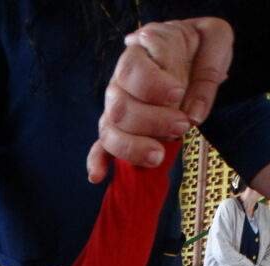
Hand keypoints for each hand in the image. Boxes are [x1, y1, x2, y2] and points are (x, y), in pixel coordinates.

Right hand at [87, 17, 232, 182]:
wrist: (194, 54)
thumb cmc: (202, 46)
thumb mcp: (215, 42)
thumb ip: (207, 73)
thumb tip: (192, 115)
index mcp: (143, 48)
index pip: (132, 68)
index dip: (152, 85)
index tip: (178, 94)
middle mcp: (122, 75)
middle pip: (119, 105)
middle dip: (150, 122)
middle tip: (181, 127)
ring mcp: (116, 102)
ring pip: (110, 128)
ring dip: (132, 146)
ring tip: (159, 156)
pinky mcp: (117, 126)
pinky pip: (101, 144)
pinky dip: (98, 161)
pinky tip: (98, 175)